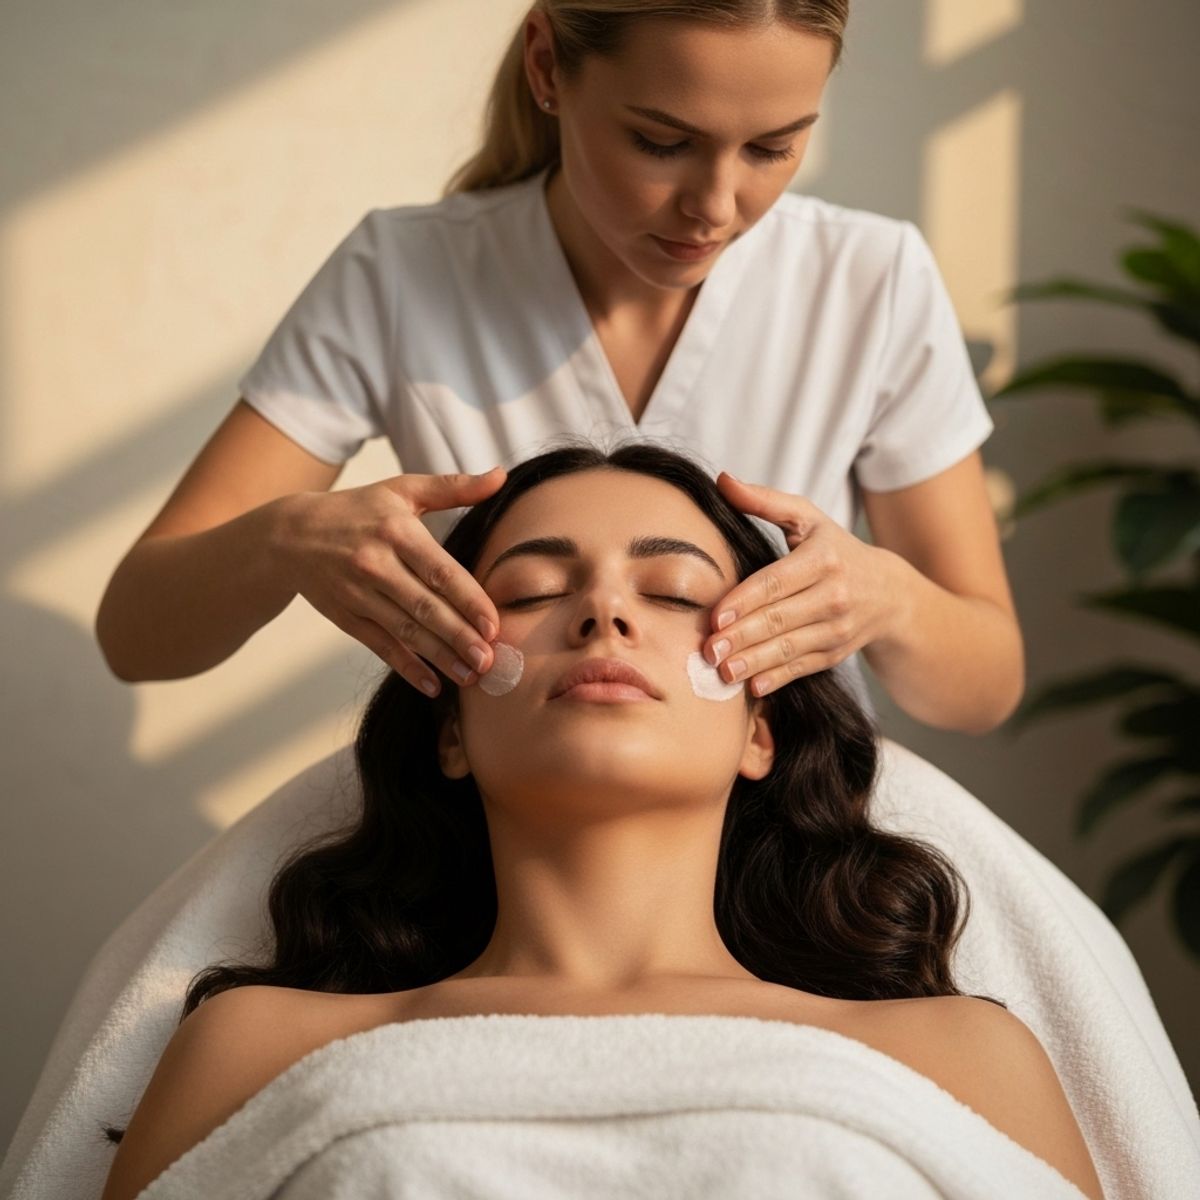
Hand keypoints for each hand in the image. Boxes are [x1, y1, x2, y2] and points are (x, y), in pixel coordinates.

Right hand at [276, 468, 506, 696]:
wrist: (289, 534)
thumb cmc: (358, 510)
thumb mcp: (402, 489)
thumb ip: (453, 487)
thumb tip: (500, 476)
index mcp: (397, 532)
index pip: (440, 571)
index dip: (468, 600)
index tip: (494, 624)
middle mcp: (376, 564)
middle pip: (425, 607)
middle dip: (459, 637)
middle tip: (489, 660)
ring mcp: (359, 594)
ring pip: (406, 631)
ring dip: (440, 657)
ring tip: (471, 676)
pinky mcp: (346, 617)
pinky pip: (381, 646)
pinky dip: (407, 668)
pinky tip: (432, 685)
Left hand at [702, 472, 896, 697]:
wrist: (889, 592)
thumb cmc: (834, 550)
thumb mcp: (807, 519)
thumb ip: (765, 501)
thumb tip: (723, 480)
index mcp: (822, 559)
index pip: (776, 582)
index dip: (745, 600)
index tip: (716, 616)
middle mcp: (834, 595)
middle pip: (780, 619)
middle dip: (742, 636)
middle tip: (708, 649)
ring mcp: (837, 629)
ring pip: (790, 648)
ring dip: (754, 662)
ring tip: (722, 670)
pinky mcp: (835, 654)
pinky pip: (802, 668)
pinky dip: (777, 680)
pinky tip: (751, 687)